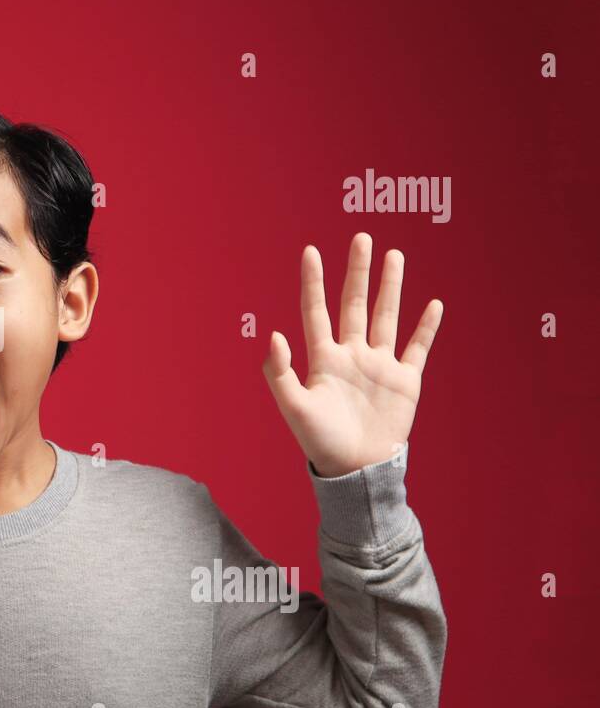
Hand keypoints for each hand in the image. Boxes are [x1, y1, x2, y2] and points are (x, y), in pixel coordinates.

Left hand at [261, 232, 442, 477]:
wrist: (356, 469)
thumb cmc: (320, 441)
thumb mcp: (293, 407)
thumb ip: (280, 372)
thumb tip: (274, 334)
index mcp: (323, 359)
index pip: (316, 311)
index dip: (313, 282)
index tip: (311, 251)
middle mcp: (351, 355)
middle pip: (355, 304)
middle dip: (358, 272)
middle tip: (361, 238)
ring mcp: (379, 365)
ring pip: (386, 316)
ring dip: (391, 286)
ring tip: (394, 256)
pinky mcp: (405, 380)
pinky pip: (417, 347)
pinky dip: (426, 326)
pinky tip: (434, 304)